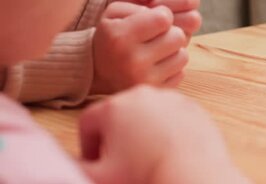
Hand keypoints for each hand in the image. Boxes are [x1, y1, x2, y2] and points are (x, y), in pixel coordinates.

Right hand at [79, 86, 247, 183]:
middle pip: (118, 114)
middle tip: (123, 161)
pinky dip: (168, 131)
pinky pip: (172, 117)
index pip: (88, 122)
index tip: (98, 162)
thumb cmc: (144, 176)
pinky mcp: (193, 107)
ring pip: (147, 114)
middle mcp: (142, 95)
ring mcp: (170, 99)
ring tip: (146, 156)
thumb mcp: (99, 176)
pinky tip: (168, 151)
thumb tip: (67, 162)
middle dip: (116, 137)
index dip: (88, 145)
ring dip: (142, 132)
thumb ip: (75, 166)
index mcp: (114, 107)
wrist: (192, 175)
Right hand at [91, 2, 187, 94]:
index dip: (163, 15)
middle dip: (171, 32)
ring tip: (158, 51)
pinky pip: (180, 73)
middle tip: (157, 36)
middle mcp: (133, 60)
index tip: (154, 20)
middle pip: (178, 37)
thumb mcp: (113, 16)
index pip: (163, 19)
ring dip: (174, 50)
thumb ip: (138, 7)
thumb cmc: (111, 38)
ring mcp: (144, 79)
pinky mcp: (154, 91)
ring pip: (183, 56)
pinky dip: (172, 68)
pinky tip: (157, 65)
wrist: (96, 73)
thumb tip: (164, 16)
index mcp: (121, 37)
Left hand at [108, 0, 201, 36]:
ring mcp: (187, 22)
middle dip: (166, 3)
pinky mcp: (183, 39)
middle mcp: (187, 2)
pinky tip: (152, 33)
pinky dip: (168, 34)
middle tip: (147, 7)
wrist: (119, 21)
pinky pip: (185, 37)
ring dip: (170, 19)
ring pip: (193, 19)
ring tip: (150, 20)